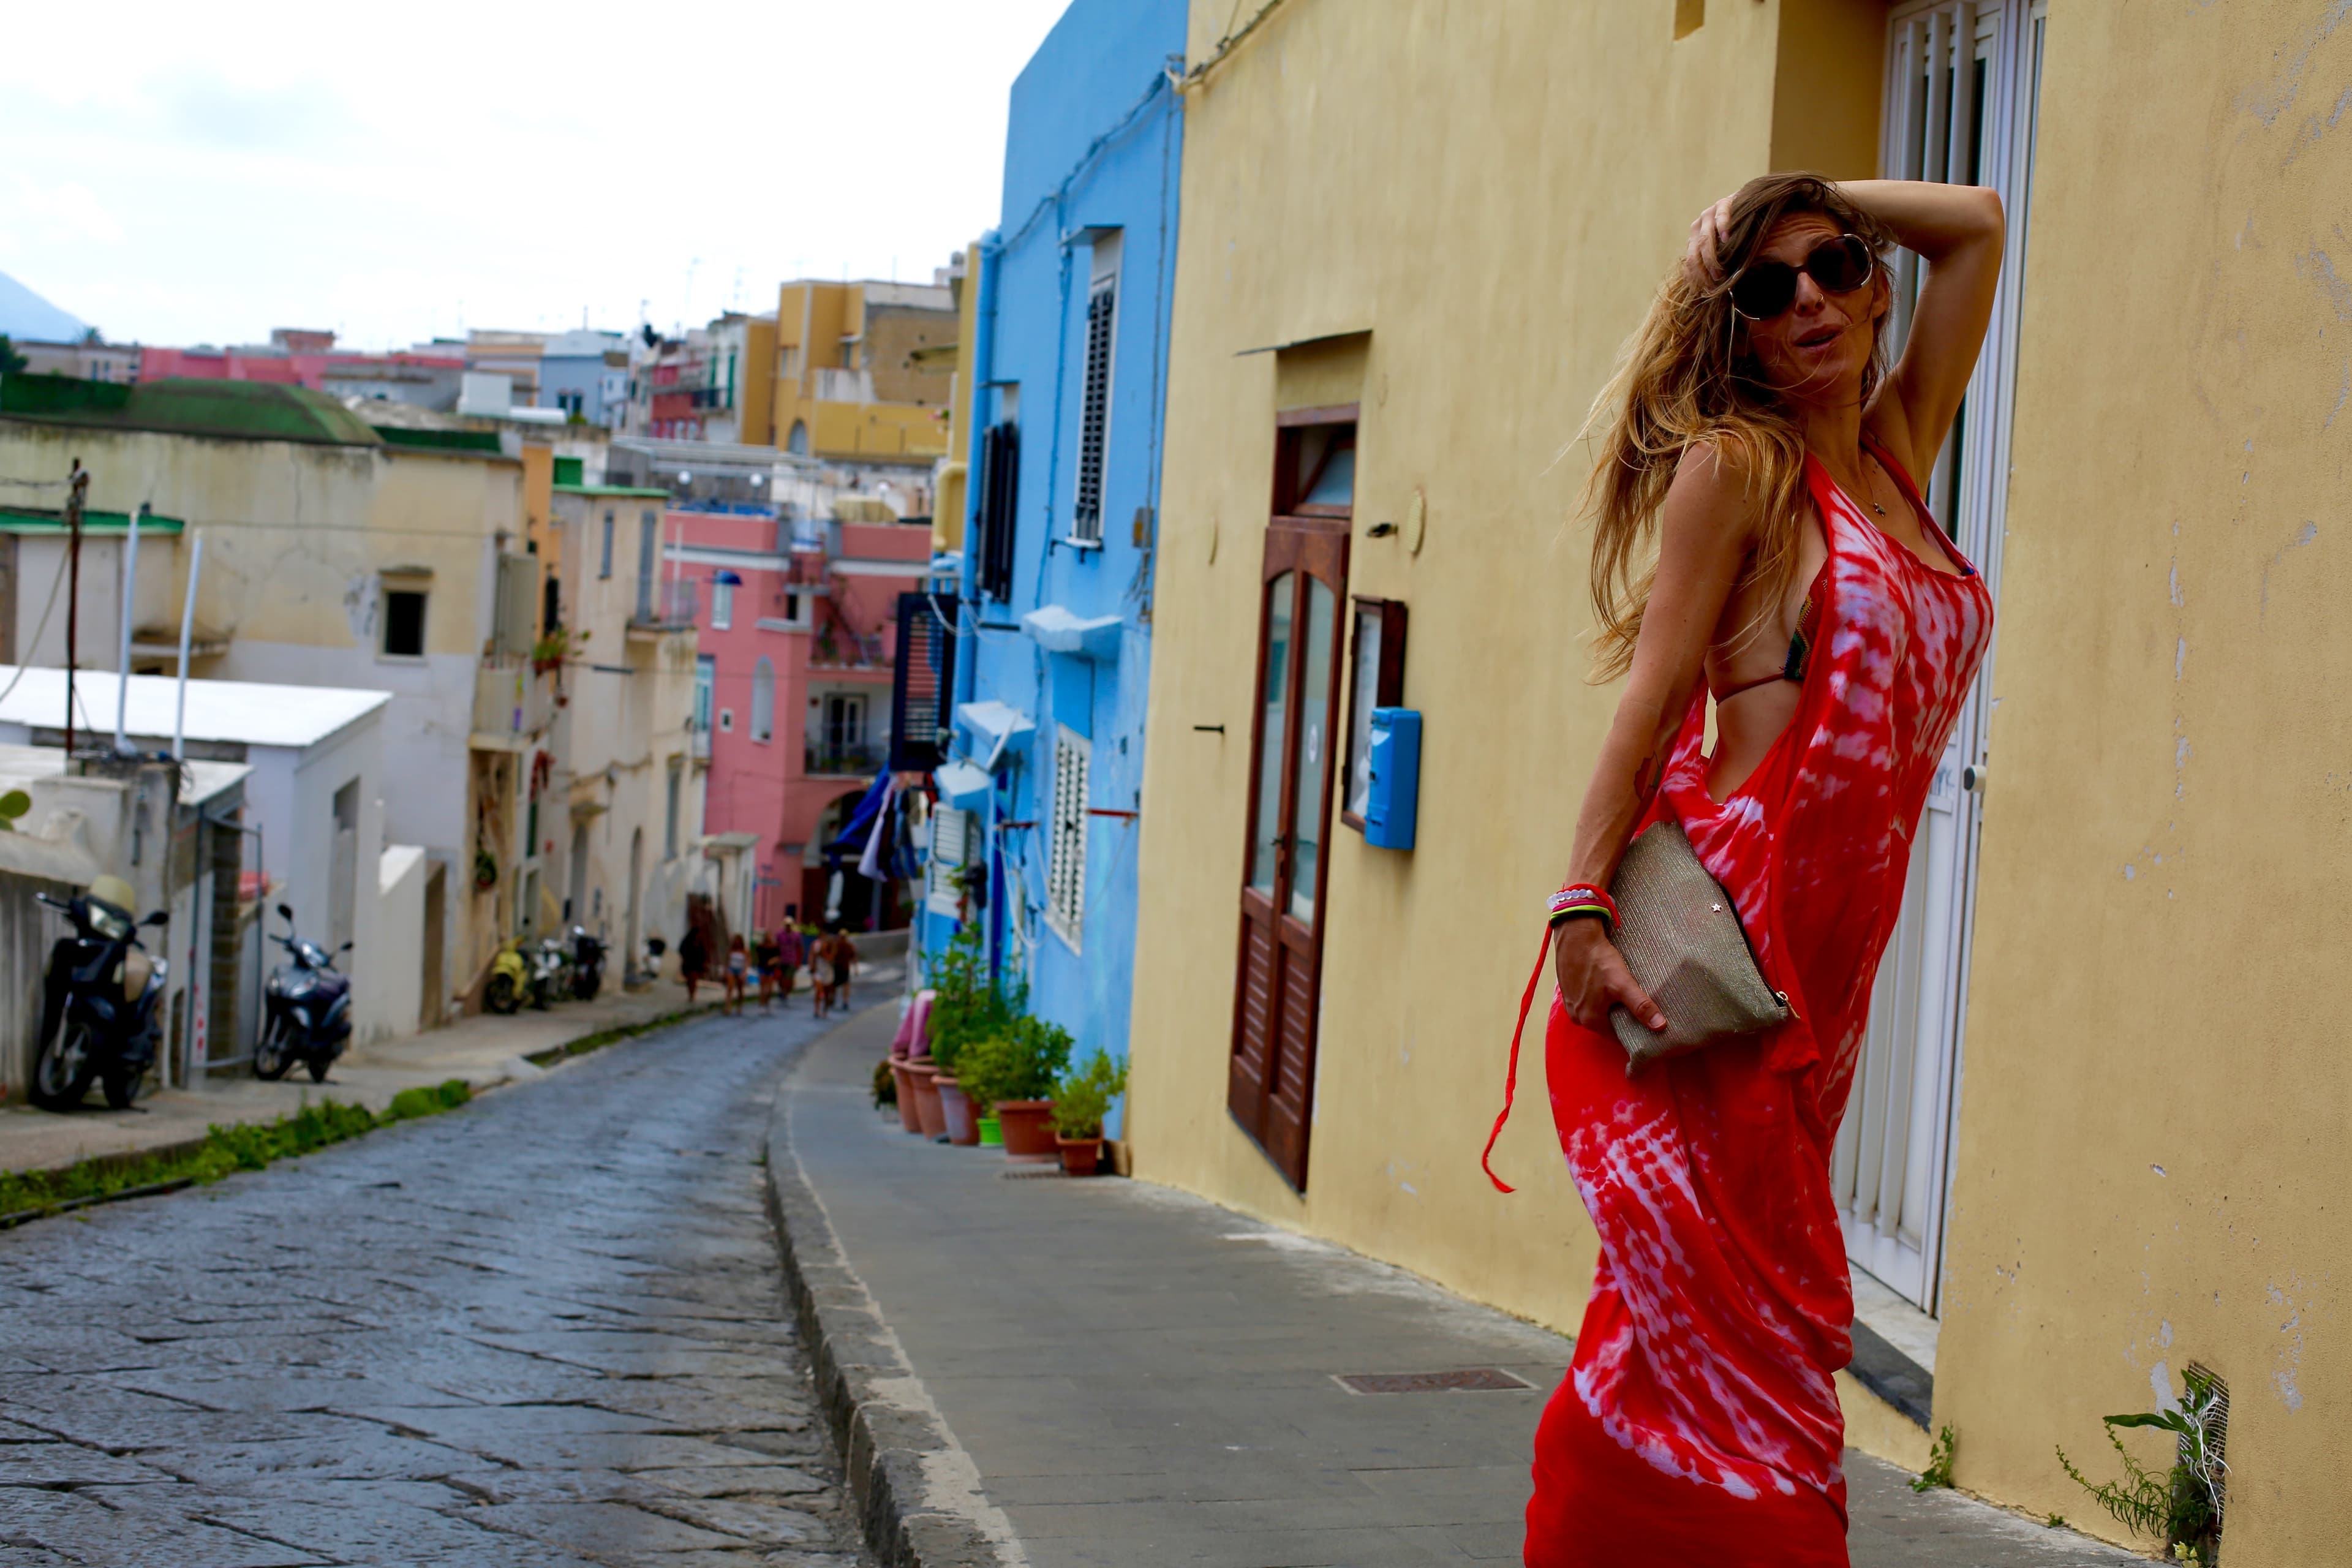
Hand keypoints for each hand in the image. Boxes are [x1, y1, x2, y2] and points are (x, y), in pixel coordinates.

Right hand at [1552, 917, 1665, 1035]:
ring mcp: (1570, 1003)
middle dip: (1622, 1018)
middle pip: (1607, 1024)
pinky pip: (1588, 1000)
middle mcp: (1577, 1017)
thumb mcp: (1623, 984)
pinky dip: (1598, 997)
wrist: (1576, 934)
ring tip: (1624, 996)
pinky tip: (1607, 985)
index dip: (1633, 1031)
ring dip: (1610, 1007)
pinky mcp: (1568, 990)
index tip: (1647, 1025)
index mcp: (1591, 1021)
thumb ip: (1641, 1006)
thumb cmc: (1599, 960)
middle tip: (1639, 1007)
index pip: (1618, 1036)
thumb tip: (1660, 1027)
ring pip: (1597, 1012)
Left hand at [1683, 194, 1737, 290]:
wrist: (1750, 206)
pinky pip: (1721, 216)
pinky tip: (1727, 238)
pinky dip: (1722, 227)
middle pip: (1695, 253)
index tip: (1707, 290)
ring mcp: (1709, 214)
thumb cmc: (1737, 233)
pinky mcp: (1724, 203)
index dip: (1697, 277)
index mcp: (1694, 238)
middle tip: (1716, 281)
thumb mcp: (1722, 251)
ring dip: (1711, 257)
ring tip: (1720, 271)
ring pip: (1705, 238)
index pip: (1689, 261)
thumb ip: (1715, 263)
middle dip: (1704, 270)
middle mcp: (1698, 226)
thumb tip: (1708, 289)